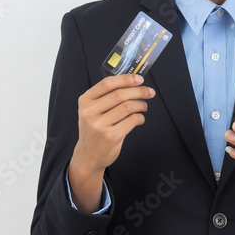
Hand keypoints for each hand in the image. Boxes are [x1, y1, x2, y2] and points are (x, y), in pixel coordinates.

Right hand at [68, 74, 154, 210]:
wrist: (88, 155)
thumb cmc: (94, 129)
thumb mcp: (92, 110)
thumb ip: (106, 97)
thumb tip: (133, 82)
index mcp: (85, 101)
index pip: (107, 84)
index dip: (126, 79)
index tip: (139, 79)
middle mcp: (89, 112)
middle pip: (120, 95)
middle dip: (139, 91)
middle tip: (149, 92)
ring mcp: (99, 125)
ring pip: (128, 107)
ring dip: (141, 105)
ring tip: (144, 106)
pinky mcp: (111, 137)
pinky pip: (132, 121)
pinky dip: (140, 118)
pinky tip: (139, 119)